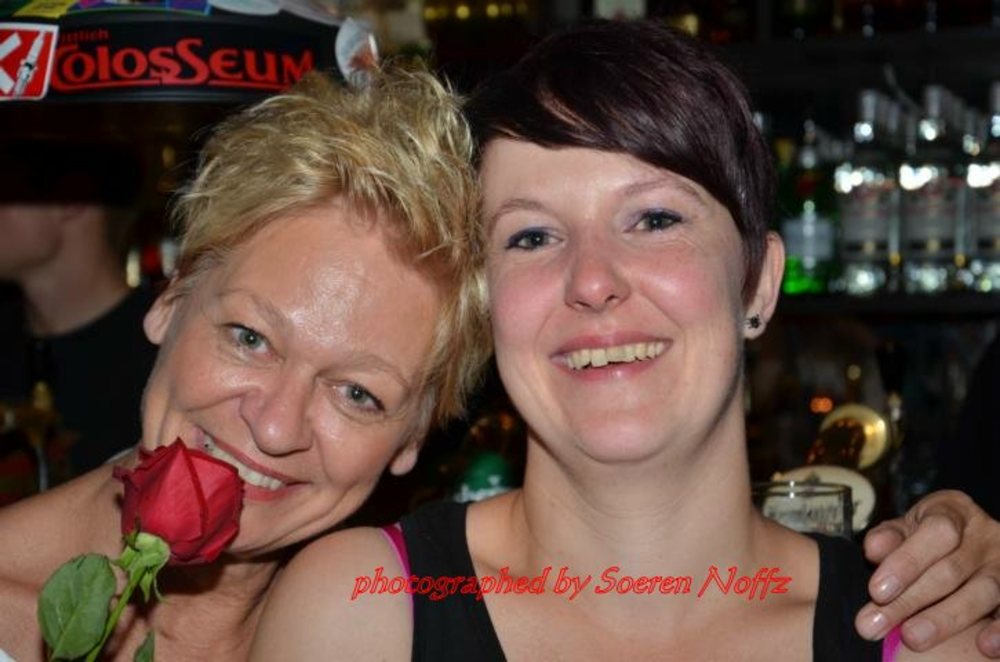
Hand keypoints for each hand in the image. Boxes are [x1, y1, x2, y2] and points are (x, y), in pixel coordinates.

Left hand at [854, 490, 999, 656]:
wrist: (965, 548)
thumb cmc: (925, 540)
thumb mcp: (904, 530)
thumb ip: (888, 538)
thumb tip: (874, 549)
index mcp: (952, 511)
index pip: (936, 532)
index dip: (907, 561)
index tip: (876, 591)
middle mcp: (985, 536)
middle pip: (950, 569)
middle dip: (909, 600)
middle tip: (874, 624)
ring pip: (983, 592)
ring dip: (945, 619)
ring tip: (913, 638)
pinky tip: (984, 646)